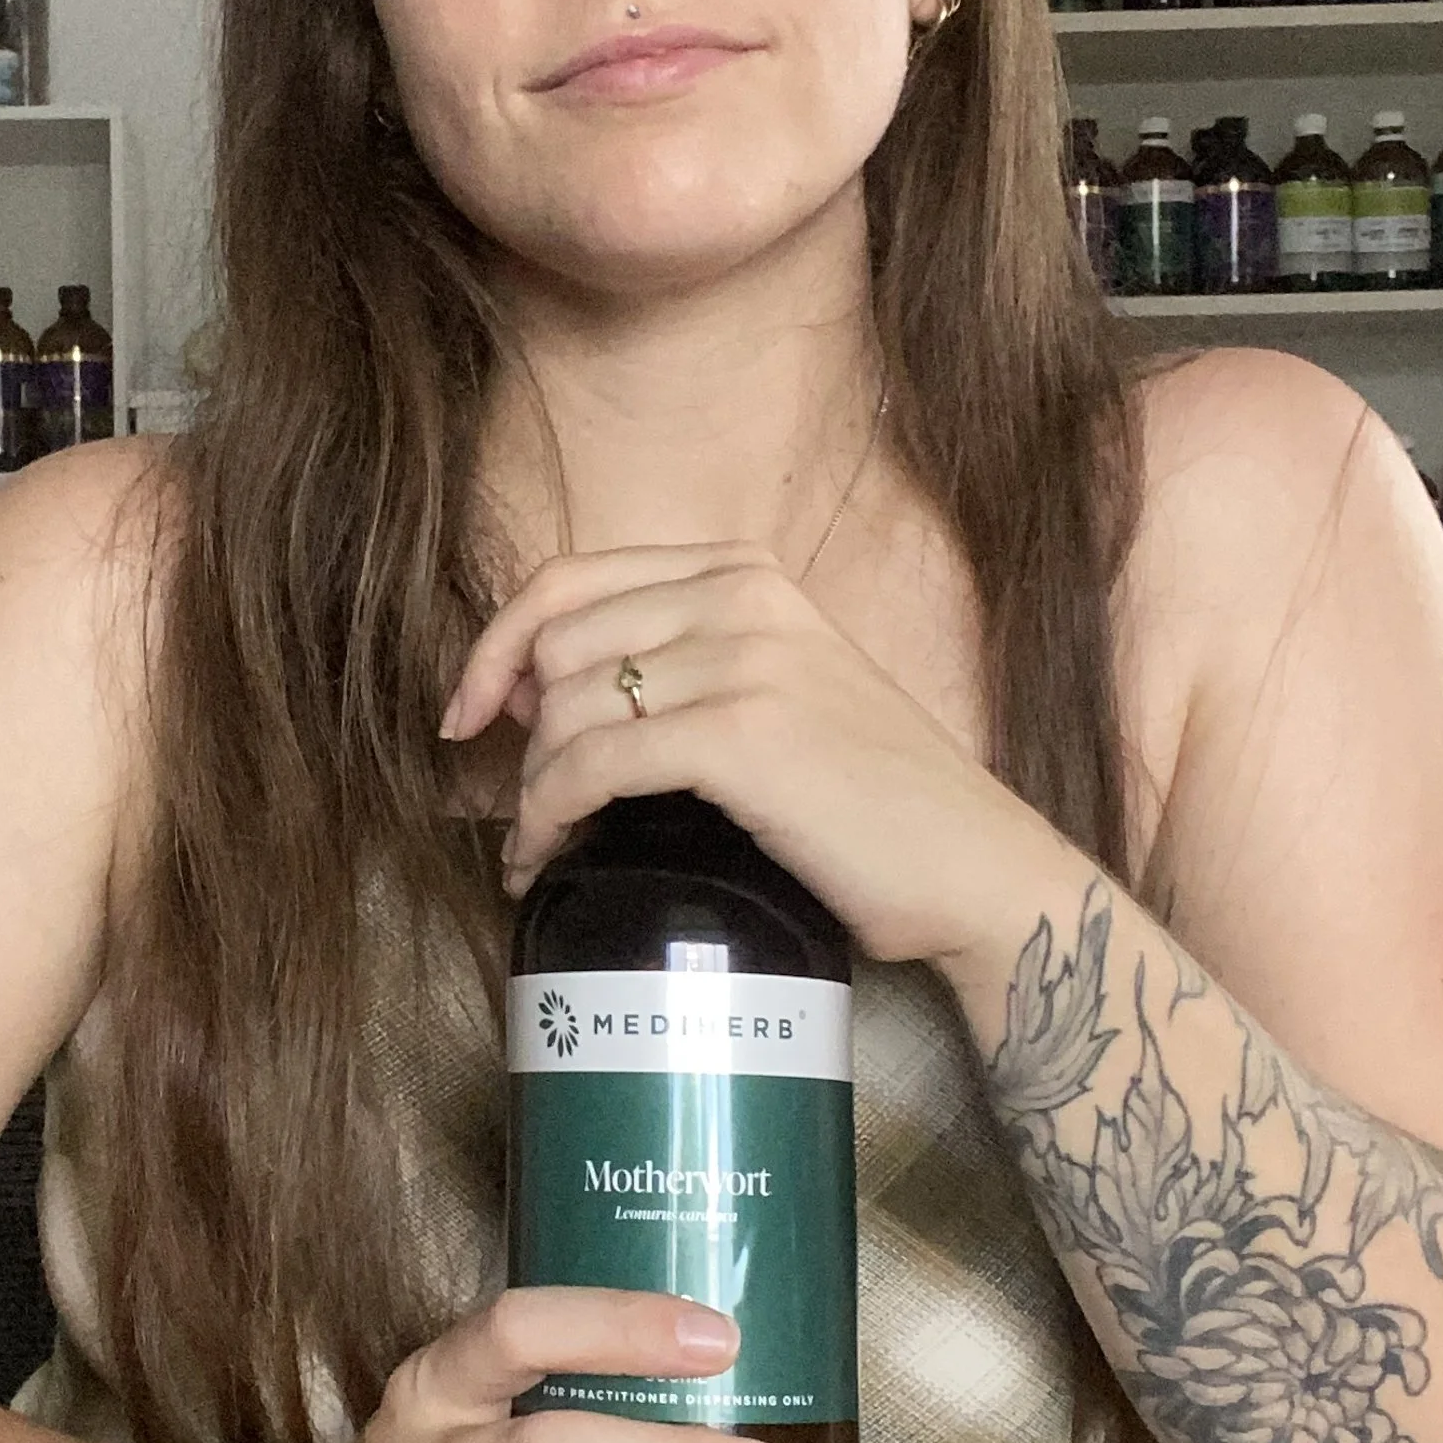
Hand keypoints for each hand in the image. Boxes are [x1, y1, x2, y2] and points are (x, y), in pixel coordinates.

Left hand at [440, 542, 1066, 972]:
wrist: (973, 869)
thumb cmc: (870, 803)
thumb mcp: (778, 692)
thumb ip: (682, 664)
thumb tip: (539, 689)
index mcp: (746, 572)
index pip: (570, 577)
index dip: (498, 644)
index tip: (468, 713)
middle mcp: (744, 595)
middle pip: (555, 641)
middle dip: (518, 731)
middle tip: (525, 802)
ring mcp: (745, 658)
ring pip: (566, 705)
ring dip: (532, 785)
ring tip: (541, 842)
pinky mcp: (740, 734)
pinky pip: (590, 762)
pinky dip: (547, 816)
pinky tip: (544, 858)